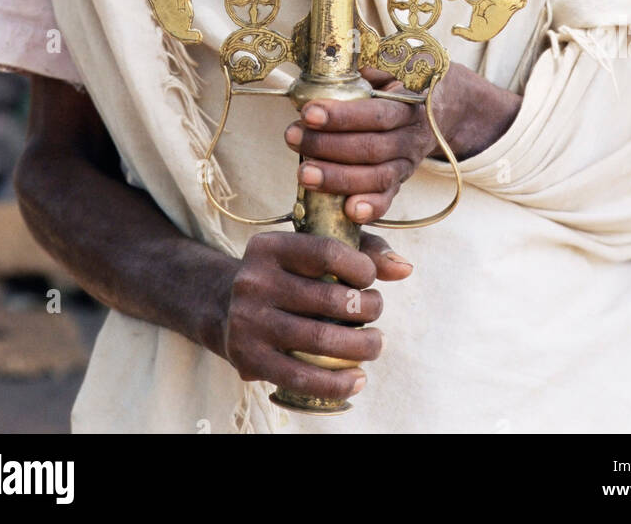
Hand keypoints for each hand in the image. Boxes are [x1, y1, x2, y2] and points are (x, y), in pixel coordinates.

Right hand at [219, 229, 411, 398]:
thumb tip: (404, 267)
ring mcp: (247, 321)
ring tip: (375, 343)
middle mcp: (253, 281)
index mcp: (269, 247)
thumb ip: (362, 251)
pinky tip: (357, 378)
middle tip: (377, 312)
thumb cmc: (287, 276)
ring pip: (320, 340)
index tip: (370, 278)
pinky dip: (337, 382)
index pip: (327, 252)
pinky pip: (301, 376)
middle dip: (368, 308)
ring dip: (361, 346)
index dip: (361, 267)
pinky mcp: (248, 358)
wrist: (226, 308)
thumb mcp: (312, 253)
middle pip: (328, 299)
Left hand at [284, 63, 521, 223]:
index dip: (342, 116)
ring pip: (377, 177)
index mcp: (411, 103)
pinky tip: (348, 211)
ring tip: (304, 174)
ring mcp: (408, 161)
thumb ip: (370, 67)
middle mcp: (412, 135)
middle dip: (328, 146)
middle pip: (372, 148)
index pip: (376, 114)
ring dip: (338, 179)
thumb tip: (334, 61)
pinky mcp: (402, 181)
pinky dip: (371, 207)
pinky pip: (389, 198)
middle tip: (292, 138)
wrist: (446, 106)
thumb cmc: (406, 81)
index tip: (308, 113)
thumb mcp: (395, 65)